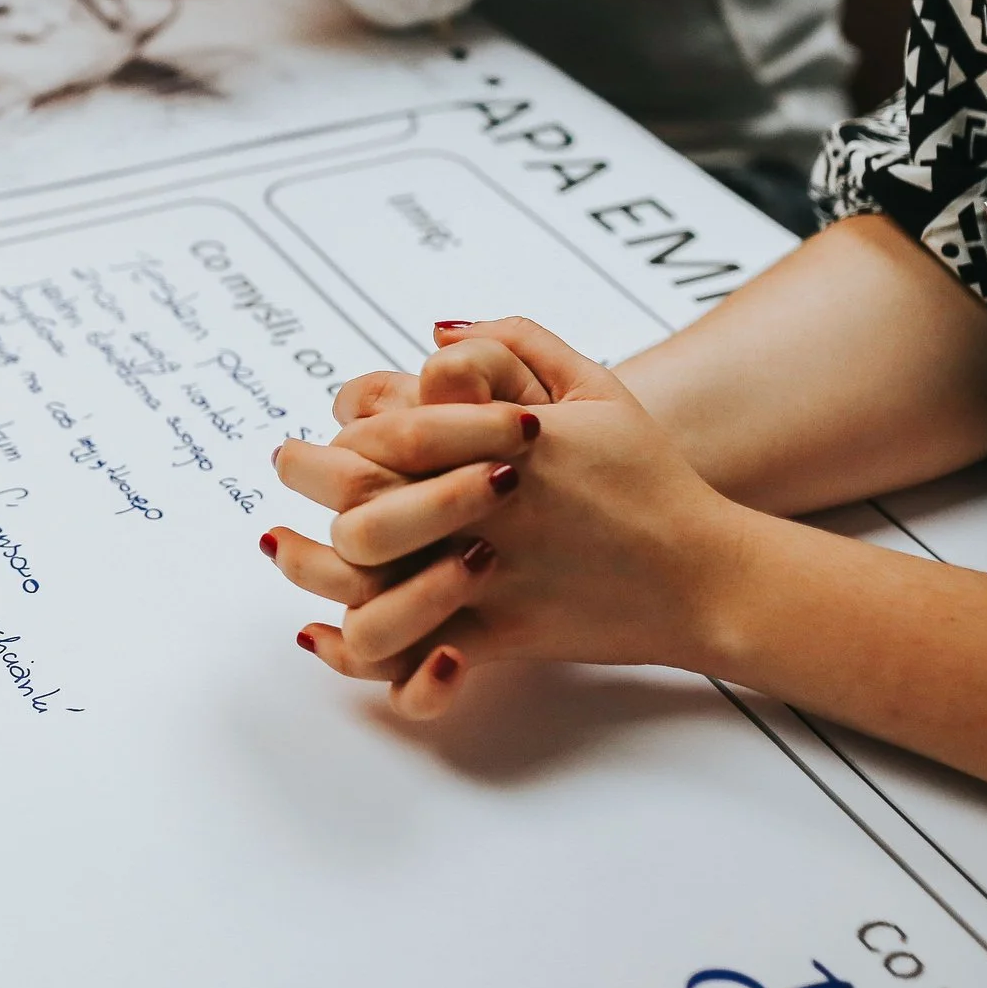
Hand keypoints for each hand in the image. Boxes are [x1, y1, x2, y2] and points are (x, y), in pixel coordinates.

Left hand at [263, 319, 758, 718]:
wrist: (706, 577)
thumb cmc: (647, 477)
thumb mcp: (598, 388)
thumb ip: (518, 342)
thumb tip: (434, 331)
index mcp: (511, 448)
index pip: (397, 429)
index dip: (350, 425)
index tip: (329, 422)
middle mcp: (491, 514)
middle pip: (364, 498)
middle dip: (309, 475)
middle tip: (286, 460)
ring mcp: (490, 581)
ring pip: (369, 585)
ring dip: (310, 567)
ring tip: (280, 545)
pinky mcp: (496, 638)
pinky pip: (407, 656)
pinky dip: (354, 649)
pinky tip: (319, 630)